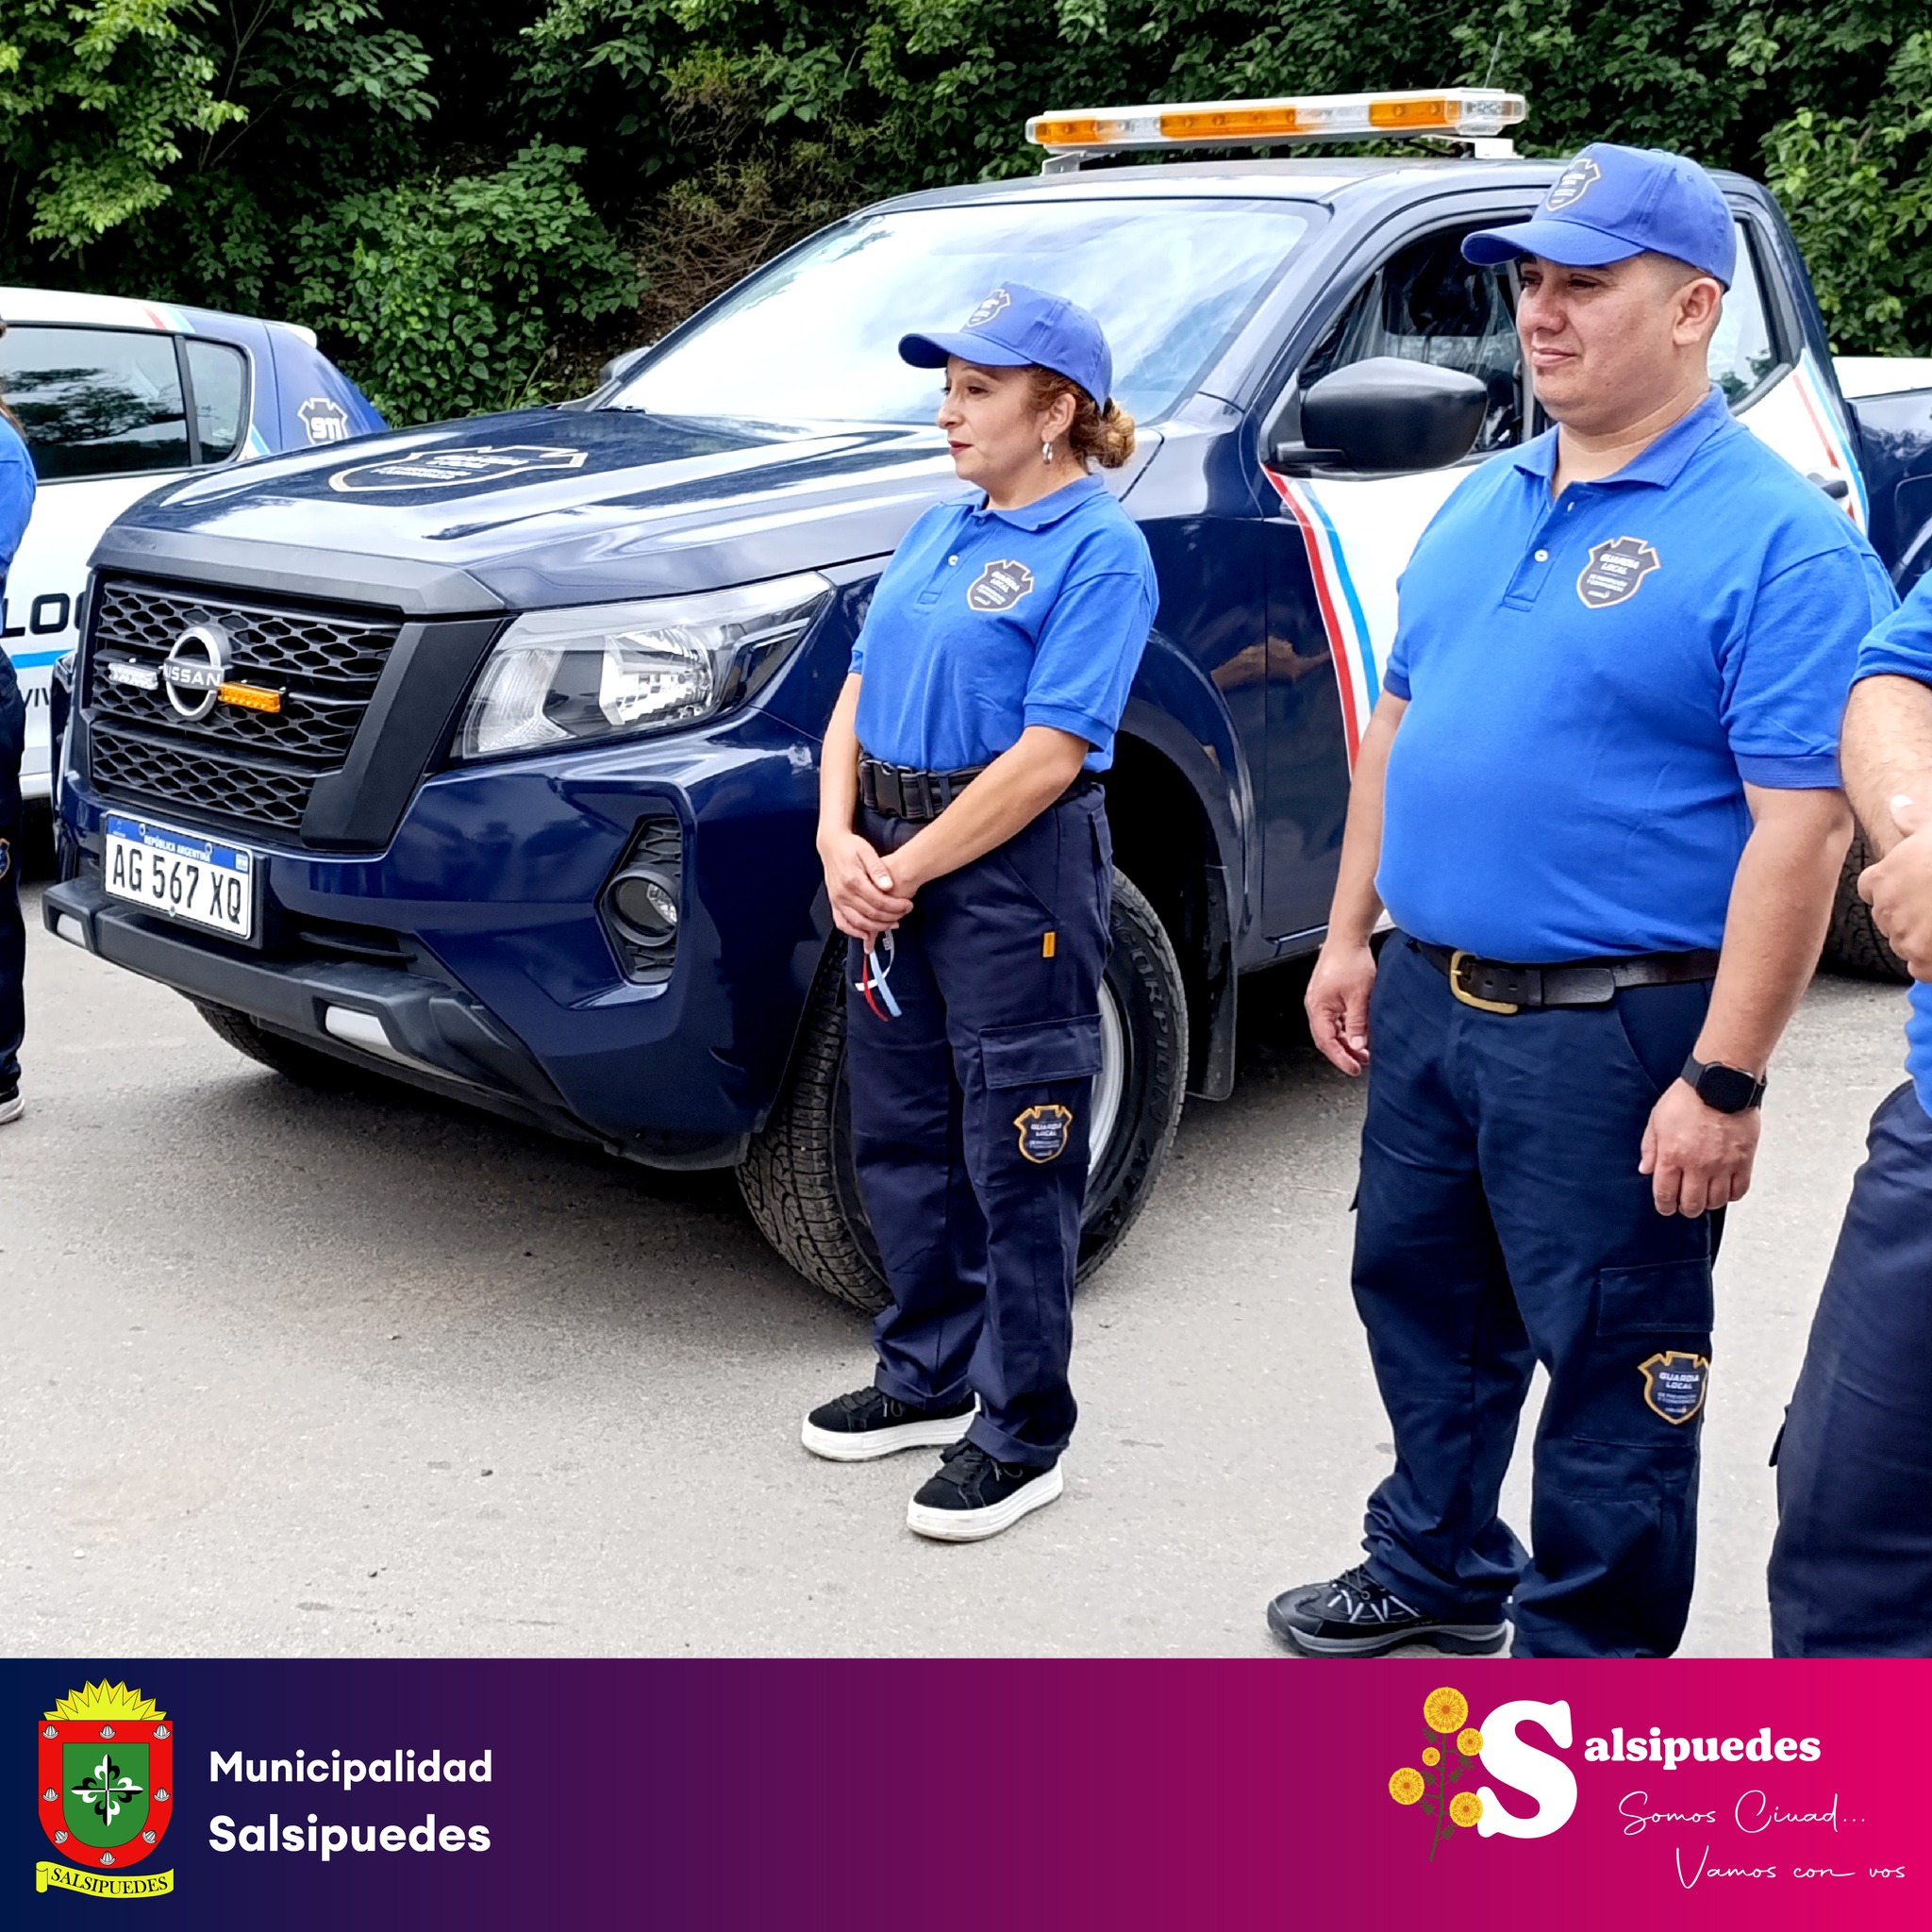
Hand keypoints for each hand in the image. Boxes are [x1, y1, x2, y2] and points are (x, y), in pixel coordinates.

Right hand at [819, 828, 911, 944]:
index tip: (908, 905)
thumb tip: (888, 885)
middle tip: (903, 914)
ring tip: (892, 924)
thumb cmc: (850, 846)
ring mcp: (837, 900)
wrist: (831, 844)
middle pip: (870, 914)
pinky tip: (866, 934)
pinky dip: (854, 932)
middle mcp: (843, 893)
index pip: (878, 901)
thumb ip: (878, 870)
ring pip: (858, 922)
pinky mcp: (834, 903)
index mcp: (853, 880)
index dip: (896, 906)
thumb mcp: (867, 852)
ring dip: (876, 927)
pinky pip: (842, 923)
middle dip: (890, 917)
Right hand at [1305, 936, 1376, 1074]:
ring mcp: (1321, 1001)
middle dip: (1345, 1052)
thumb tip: (1358, 1045)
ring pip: (1332, 1029)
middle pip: (1327, 1038)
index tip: (1354, 1068)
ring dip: (1348, 1040)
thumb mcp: (1360, 996)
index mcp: (1318, 1007)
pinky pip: (1336, 1019)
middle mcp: (1316, 1006)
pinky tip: (1361, 1032)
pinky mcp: (1329, 996)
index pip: (1326, 1042)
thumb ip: (1358, 1023)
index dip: (1341, 1058)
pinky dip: (1347, 1028)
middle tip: (1362, 1062)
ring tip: (1365, 1049)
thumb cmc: (1350, 960)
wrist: (1348, 938)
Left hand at [1639, 1079, 1760, 1215]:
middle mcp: (1698, 1165)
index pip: (1665, 1195)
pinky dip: (1731, 1195)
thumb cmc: (1688, 1097)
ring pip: (1715, 1202)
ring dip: (1708, 1203)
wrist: (1720, 1083)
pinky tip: (1725, 1188)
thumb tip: (1646, 1169)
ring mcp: (1722, 1165)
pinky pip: (1739, 1190)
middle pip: (1692, 1204)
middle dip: (1686, 1208)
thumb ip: (1650, 1148)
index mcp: (1672, 1156)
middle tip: (1685, 1204)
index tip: (1666, 1207)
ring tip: (1705, 1195)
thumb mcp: (1657, 1120)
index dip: (1664, 1206)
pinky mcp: (1743, 1161)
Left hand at [1858, 796, 1931, 979]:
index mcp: (1882, 878)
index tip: (1908, 887)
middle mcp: (1886, 909)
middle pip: (1887, 918)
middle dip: (1906, 915)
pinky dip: (1929, 963)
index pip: (1871, 888)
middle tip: (1931, 908)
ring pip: (1902, 942)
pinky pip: (1918, 968)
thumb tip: (1897, 803)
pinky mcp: (1922, 959)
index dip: (1890, 888)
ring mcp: (1903, 936)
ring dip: (1918, 938)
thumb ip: (1913, 819)